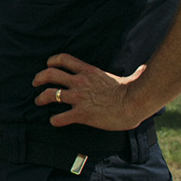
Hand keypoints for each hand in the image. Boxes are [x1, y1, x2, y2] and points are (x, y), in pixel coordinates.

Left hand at [33, 53, 147, 129]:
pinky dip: (54, 120)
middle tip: (35, 83)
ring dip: (41, 98)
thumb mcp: (129, 77)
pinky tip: (54, 121)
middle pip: (50, 74)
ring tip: (38, 101)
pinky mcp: (81, 114)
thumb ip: (133, 73)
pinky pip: (60, 117)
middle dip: (39, 78)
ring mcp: (79, 98)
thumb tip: (145, 69)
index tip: (48, 65)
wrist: (134, 104)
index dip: (52, 61)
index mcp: (88, 71)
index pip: (63, 59)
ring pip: (50, 94)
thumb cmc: (134, 92)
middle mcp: (80, 82)